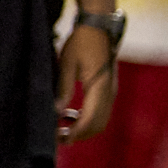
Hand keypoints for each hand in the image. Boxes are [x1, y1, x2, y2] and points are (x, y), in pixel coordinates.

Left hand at [57, 24, 115, 143]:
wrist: (98, 27)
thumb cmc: (81, 42)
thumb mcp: (66, 63)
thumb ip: (63, 88)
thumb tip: (56, 112)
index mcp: (100, 87)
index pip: (90, 119)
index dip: (75, 132)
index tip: (59, 139)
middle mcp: (109, 92)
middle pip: (98, 124)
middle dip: (80, 135)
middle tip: (57, 137)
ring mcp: (111, 91)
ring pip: (101, 120)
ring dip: (83, 128)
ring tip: (61, 128)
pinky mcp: (108, 89)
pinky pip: (101, 111)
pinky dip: (88, 119)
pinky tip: (70, 115)